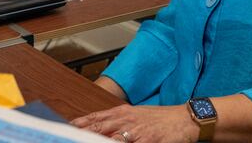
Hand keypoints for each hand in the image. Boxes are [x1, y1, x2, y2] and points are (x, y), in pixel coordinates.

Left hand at [71, 104, 198, 142]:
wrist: (185, 118)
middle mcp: (127, 120)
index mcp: (122, 112)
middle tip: (65, 136)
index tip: (66, 127)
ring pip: (111, 138)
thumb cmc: (160, 119)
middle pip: (98, 127)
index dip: (80, 123)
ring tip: (82, 142)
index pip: (95, 118)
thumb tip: (101, 128)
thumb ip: (118, 122)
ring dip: (97, 141)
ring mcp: (137, 131)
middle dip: (82, 133)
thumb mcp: (136, 116)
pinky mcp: (148, 140)